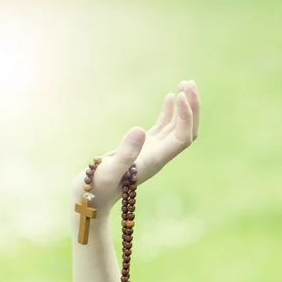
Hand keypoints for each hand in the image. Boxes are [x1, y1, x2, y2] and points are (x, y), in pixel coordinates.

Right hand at [71, 80, 199, 211]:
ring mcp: (151, 152)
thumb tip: (139, 130)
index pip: (182, 138)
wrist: (89, 198)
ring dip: (183, 106)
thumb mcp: (108, 169)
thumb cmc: (97, 187)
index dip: (186, 116)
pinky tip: (171, 97)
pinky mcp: (141, 148)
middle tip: (188, 83)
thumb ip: (124, 152)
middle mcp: (158, 156)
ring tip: (185, 83)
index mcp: (155, 161)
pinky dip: (169, 113)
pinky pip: (162, 129)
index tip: (179, 95)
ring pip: (176, 128)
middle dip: (191, 108)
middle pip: (186, 131)